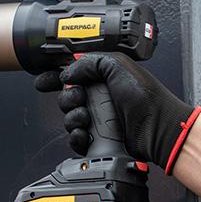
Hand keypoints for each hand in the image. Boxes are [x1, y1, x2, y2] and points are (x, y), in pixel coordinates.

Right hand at [35, 53, 200, 172]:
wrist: (158, 128)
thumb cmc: (146, 97)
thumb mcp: (118, 65)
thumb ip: (90, 62)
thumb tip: (69, 71)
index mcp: (104, 78)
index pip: (72, 75)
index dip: (55, 78)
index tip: (42, 81)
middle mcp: (100, 98)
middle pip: (67, 97)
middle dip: (67, 98)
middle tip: (79, 99)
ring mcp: (99, 119)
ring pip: (69, 119)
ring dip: (72, 118)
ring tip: (86, 118)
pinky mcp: (98, 139)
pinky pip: (75, 139)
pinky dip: (76, 137)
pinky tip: (84, 133)